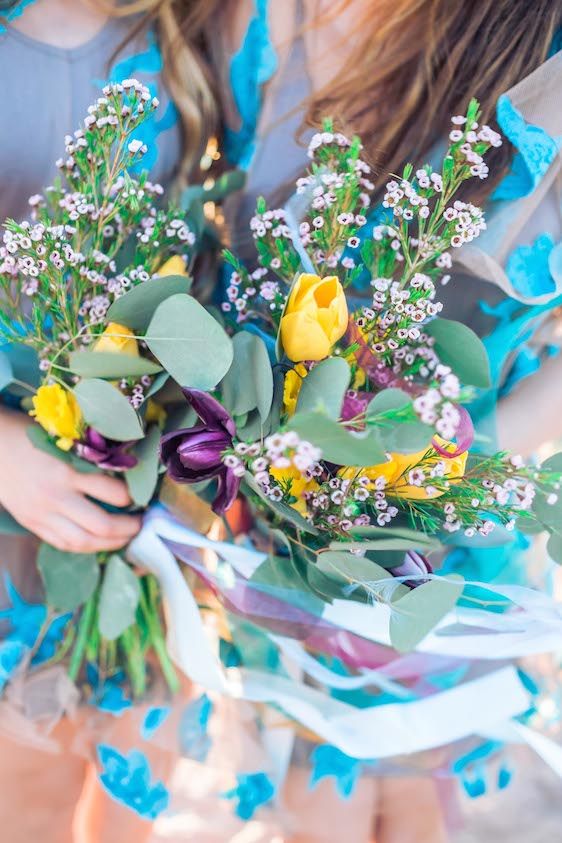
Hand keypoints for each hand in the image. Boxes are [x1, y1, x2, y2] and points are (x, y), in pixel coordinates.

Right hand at [0, 408, 140, 552]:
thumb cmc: (29, 435)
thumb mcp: (63, 439)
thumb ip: (88, 459)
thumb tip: (122, 474)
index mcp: (66, 470)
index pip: (112, 491)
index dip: (131, 497)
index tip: (141, 495)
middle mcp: (55, 496)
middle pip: (101, 525)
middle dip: (127, 528)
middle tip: (141, 524)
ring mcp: (42, 514)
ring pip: (83, 541)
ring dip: (110, 543)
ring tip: (125, 538)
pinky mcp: (32, 524)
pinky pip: (63, 544)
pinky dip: (86, 546)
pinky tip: (99, 542)